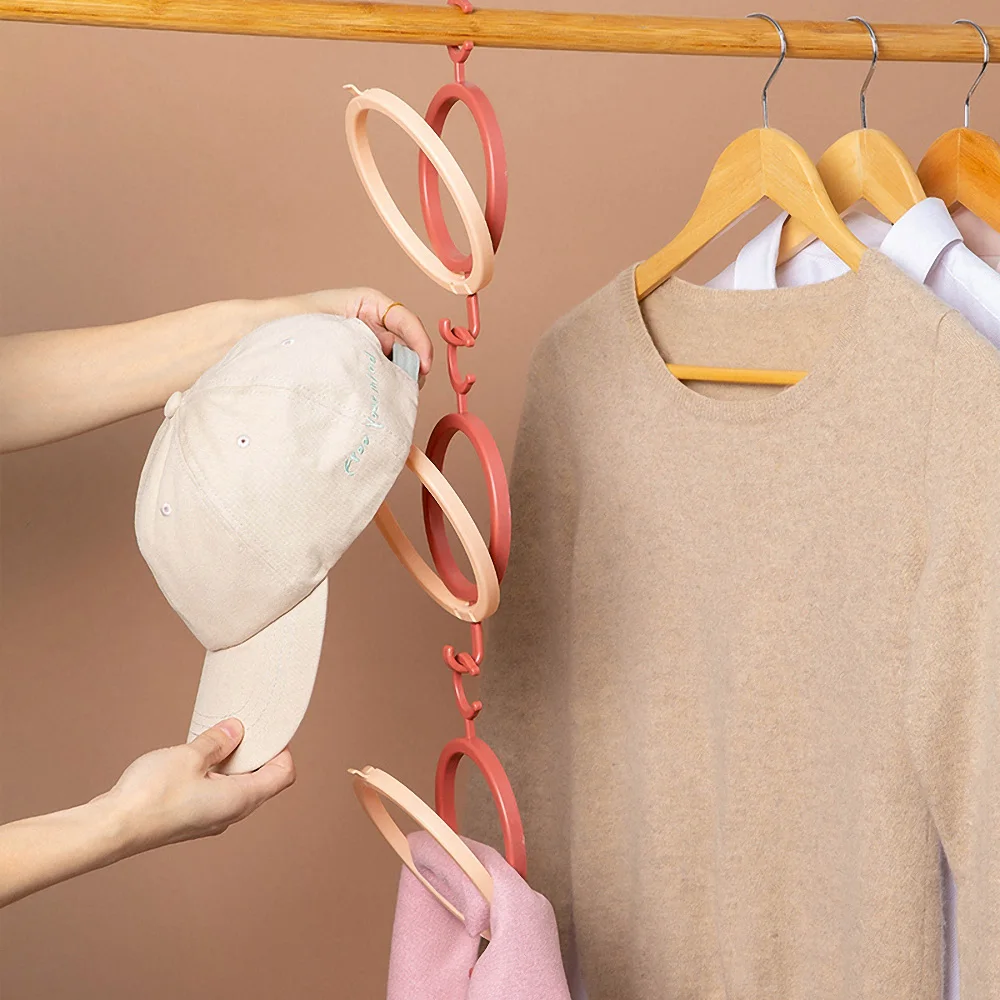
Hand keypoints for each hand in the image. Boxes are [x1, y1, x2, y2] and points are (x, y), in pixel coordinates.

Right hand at [98, 719, 294, 855]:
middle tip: (243, 729)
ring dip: (233, 763)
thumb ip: (216, 742)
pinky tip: (198, 758)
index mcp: (240, 800)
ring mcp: (210, 819)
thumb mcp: (189, 756)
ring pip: (236, 787)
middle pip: (262, 781)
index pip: (282, 776)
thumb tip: (235, 730)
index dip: (282, 750)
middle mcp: (230, 815)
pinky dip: (215, 774)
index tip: (270, 730)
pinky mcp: (191, 820)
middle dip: (257, 753)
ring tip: (219, 739)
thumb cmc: (151, 796)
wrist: (113, 828)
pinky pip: (215, 794)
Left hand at [261, 287, 433, 379]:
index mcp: (367, 303)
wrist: (251, 338)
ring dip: (393, 381)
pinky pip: (374, 381)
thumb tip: (397, 359)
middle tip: (405, 388)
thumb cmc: (285, 323)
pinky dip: (378, 391)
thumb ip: (367, 338)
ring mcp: (362, 349)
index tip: (423, 366)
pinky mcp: (352, 370)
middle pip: (405, 347)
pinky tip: (369, 401)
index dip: (419, 343)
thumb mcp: (331, 325)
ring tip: (382, 396)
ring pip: (393, 367)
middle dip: (410, 367)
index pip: (406, 320)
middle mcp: (368, 326)